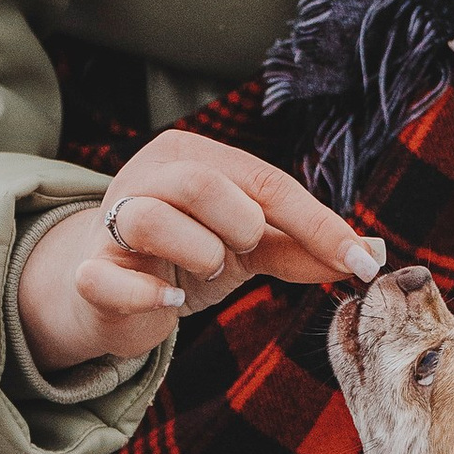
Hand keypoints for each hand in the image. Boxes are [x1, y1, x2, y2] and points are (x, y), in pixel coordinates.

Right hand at [19, 129, 382, 372]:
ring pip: (152, 219)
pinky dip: (149, 294)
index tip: (363, 262)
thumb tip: (365, 254)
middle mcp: (147, 174)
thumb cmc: (187, 258)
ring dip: (198, 255)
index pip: (266, 182)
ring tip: (202, 269)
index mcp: (191, 155)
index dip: (319, 225)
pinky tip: (168, 297)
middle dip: (240, 228)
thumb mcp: (249, 247)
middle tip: (237, 253)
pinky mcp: (88, 271)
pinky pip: (109, 279)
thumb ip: (300, 247)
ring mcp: (109, 220)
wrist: (115, 297)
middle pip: (203, 184)